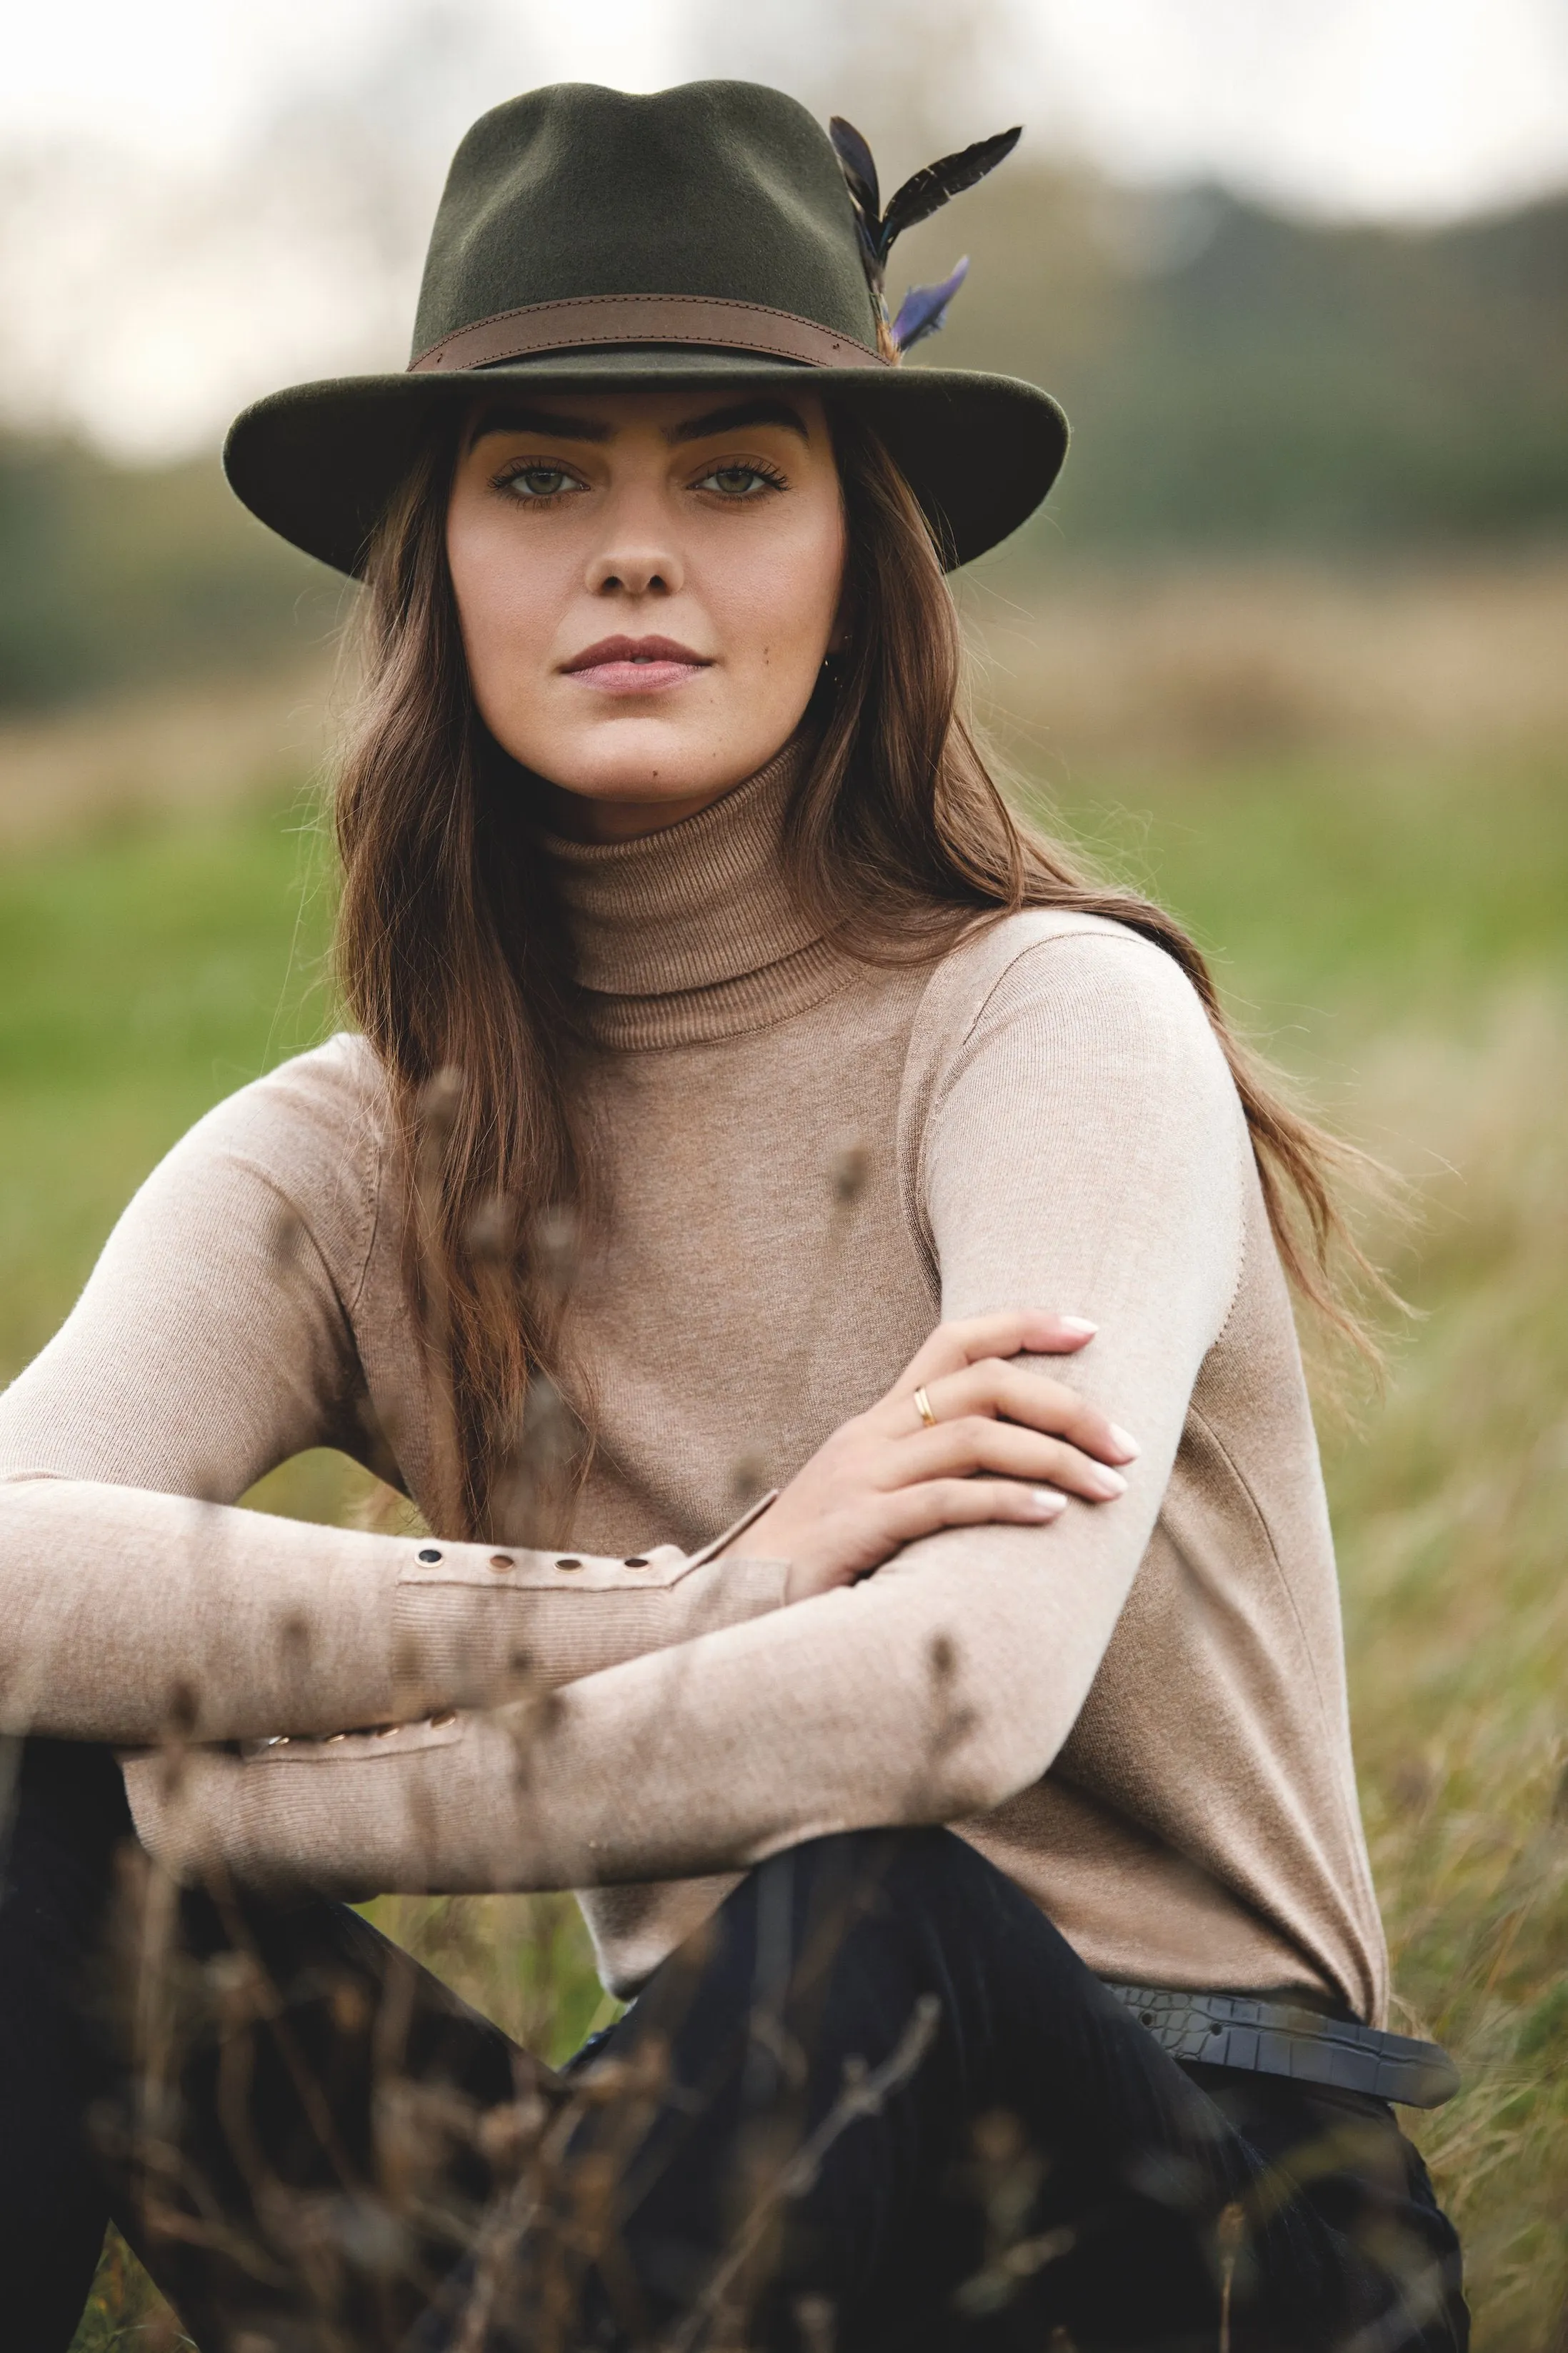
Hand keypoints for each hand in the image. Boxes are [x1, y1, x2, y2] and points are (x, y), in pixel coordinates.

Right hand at [728, 1311, 1138, 1603]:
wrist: (734, 1610)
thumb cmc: (820, 1563)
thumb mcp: (874, 1500)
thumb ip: (930, 1477)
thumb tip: (1020, 1473)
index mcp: (878, 1422)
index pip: (954, 1342)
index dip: (1023, 1325)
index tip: (1091, 1329)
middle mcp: (872, 1437)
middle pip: (982, 1384)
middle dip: (1067, 1406)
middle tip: (1127, 1444)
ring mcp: (862, 1479)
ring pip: (974, 1438)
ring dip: (1055, 1459)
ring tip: (1111, 1489)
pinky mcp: (857, 1529)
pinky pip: (944, 1502)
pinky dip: (1006, 1503)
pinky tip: (1052, 1515)